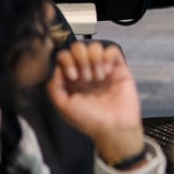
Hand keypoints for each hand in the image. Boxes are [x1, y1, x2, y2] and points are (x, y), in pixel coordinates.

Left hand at [46, 40, 144, 165]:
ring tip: (98, 78)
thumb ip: (54, 87)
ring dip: (95, 60)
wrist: (113, 127)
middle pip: (79, 47)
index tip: (73, 77)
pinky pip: (113, 50)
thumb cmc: (89, 120)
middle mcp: (86, 70)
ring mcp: (102, 68)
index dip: (67, 62)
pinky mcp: (118, 68)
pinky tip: (108, 73)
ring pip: (96, 46)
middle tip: (86, 78)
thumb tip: (58, 68)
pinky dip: (108, 58)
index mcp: (71, 79)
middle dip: (81, 60)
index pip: (64, 56)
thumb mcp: (63, 106)